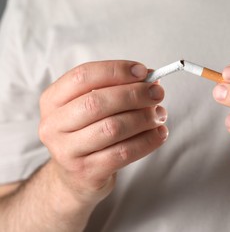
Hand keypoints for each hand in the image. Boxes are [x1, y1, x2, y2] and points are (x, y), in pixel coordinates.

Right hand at [39, 60, 168, 202]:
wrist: (76, 176)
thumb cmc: (88, 132)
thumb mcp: (94, 106)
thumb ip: (118, 88)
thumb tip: (151, 78)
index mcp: (52, 100)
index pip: (82, 76)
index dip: (116, 70)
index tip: (143, 72)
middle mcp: (54, 125)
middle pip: (97, 102)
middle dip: (134, 94)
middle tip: (157, 93)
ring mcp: (68, 152)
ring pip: (112, 128)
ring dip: (143, 118)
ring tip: (160, 114)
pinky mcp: (87, 172)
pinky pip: (123, 153)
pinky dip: (147, 141)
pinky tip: (160, 134)